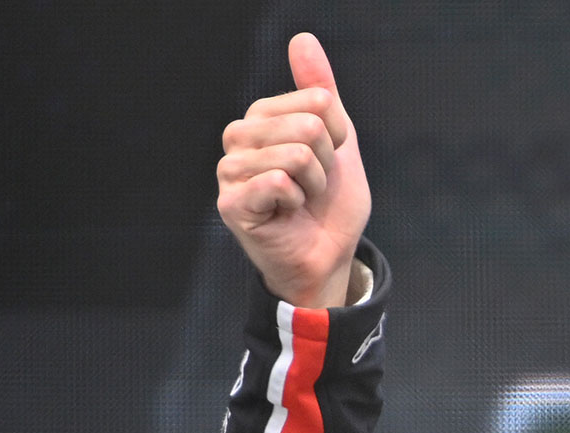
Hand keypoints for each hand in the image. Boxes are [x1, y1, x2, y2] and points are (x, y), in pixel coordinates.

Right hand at [216, 32, 371, 307]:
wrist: (328, 257)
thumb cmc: (328, 205)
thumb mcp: (337, 141)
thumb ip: (320, 91)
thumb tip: (303, 39)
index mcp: (262, 117)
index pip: (319, 102)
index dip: (338, 137)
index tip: (328, 161)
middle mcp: (239, 137)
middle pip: (308, 126)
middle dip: (326, 164)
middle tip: (312, 187)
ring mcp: (231, 169)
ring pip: (296, 155)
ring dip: (313, 186)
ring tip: (299, 201)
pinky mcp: (231, 201)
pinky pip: (278, 181)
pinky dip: (296, 202)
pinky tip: (285, 214)